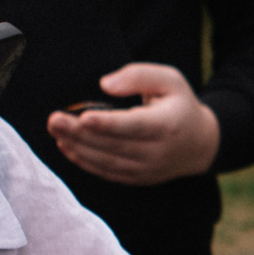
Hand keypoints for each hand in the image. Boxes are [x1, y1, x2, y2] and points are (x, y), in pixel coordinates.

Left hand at [46, 63, 220, 184]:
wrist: (199, 144)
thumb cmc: (179, 104)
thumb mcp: (170, 80)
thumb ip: (139, 76)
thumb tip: (104, 85)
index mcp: (167, 125)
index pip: (135, 126)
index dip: (108, 124)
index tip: (84, 117)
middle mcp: (157, 152)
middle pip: (114, 144)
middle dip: (80, 133)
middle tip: (54, 120)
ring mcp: (146, 169)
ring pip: (106, 160)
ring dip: (77, 147)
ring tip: (55, 130)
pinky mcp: (136, 178)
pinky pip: (106, 171)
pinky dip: (84, 160)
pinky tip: (66, 146)